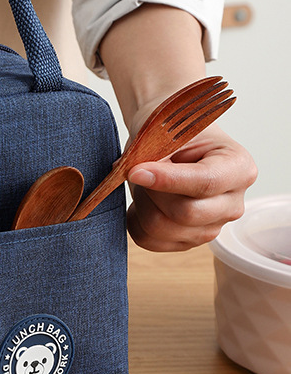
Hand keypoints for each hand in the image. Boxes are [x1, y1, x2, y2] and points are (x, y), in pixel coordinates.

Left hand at [124, 122, 257, 251]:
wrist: (174, 144)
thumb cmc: (176, 134)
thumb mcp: (169, 132)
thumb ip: (157, 154)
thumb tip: (138, 175)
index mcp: (238, 168)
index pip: (206, 182)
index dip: (167, 180)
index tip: (135, 171)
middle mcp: (232, 204)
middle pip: (186, 213)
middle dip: (152, 191)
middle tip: (139, 170)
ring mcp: (213, 227)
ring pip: (163, 228)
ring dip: (142, 203)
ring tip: (144, 183)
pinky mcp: (189, 241)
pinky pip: (151, 240)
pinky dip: (137, 219)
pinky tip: (144, 200)